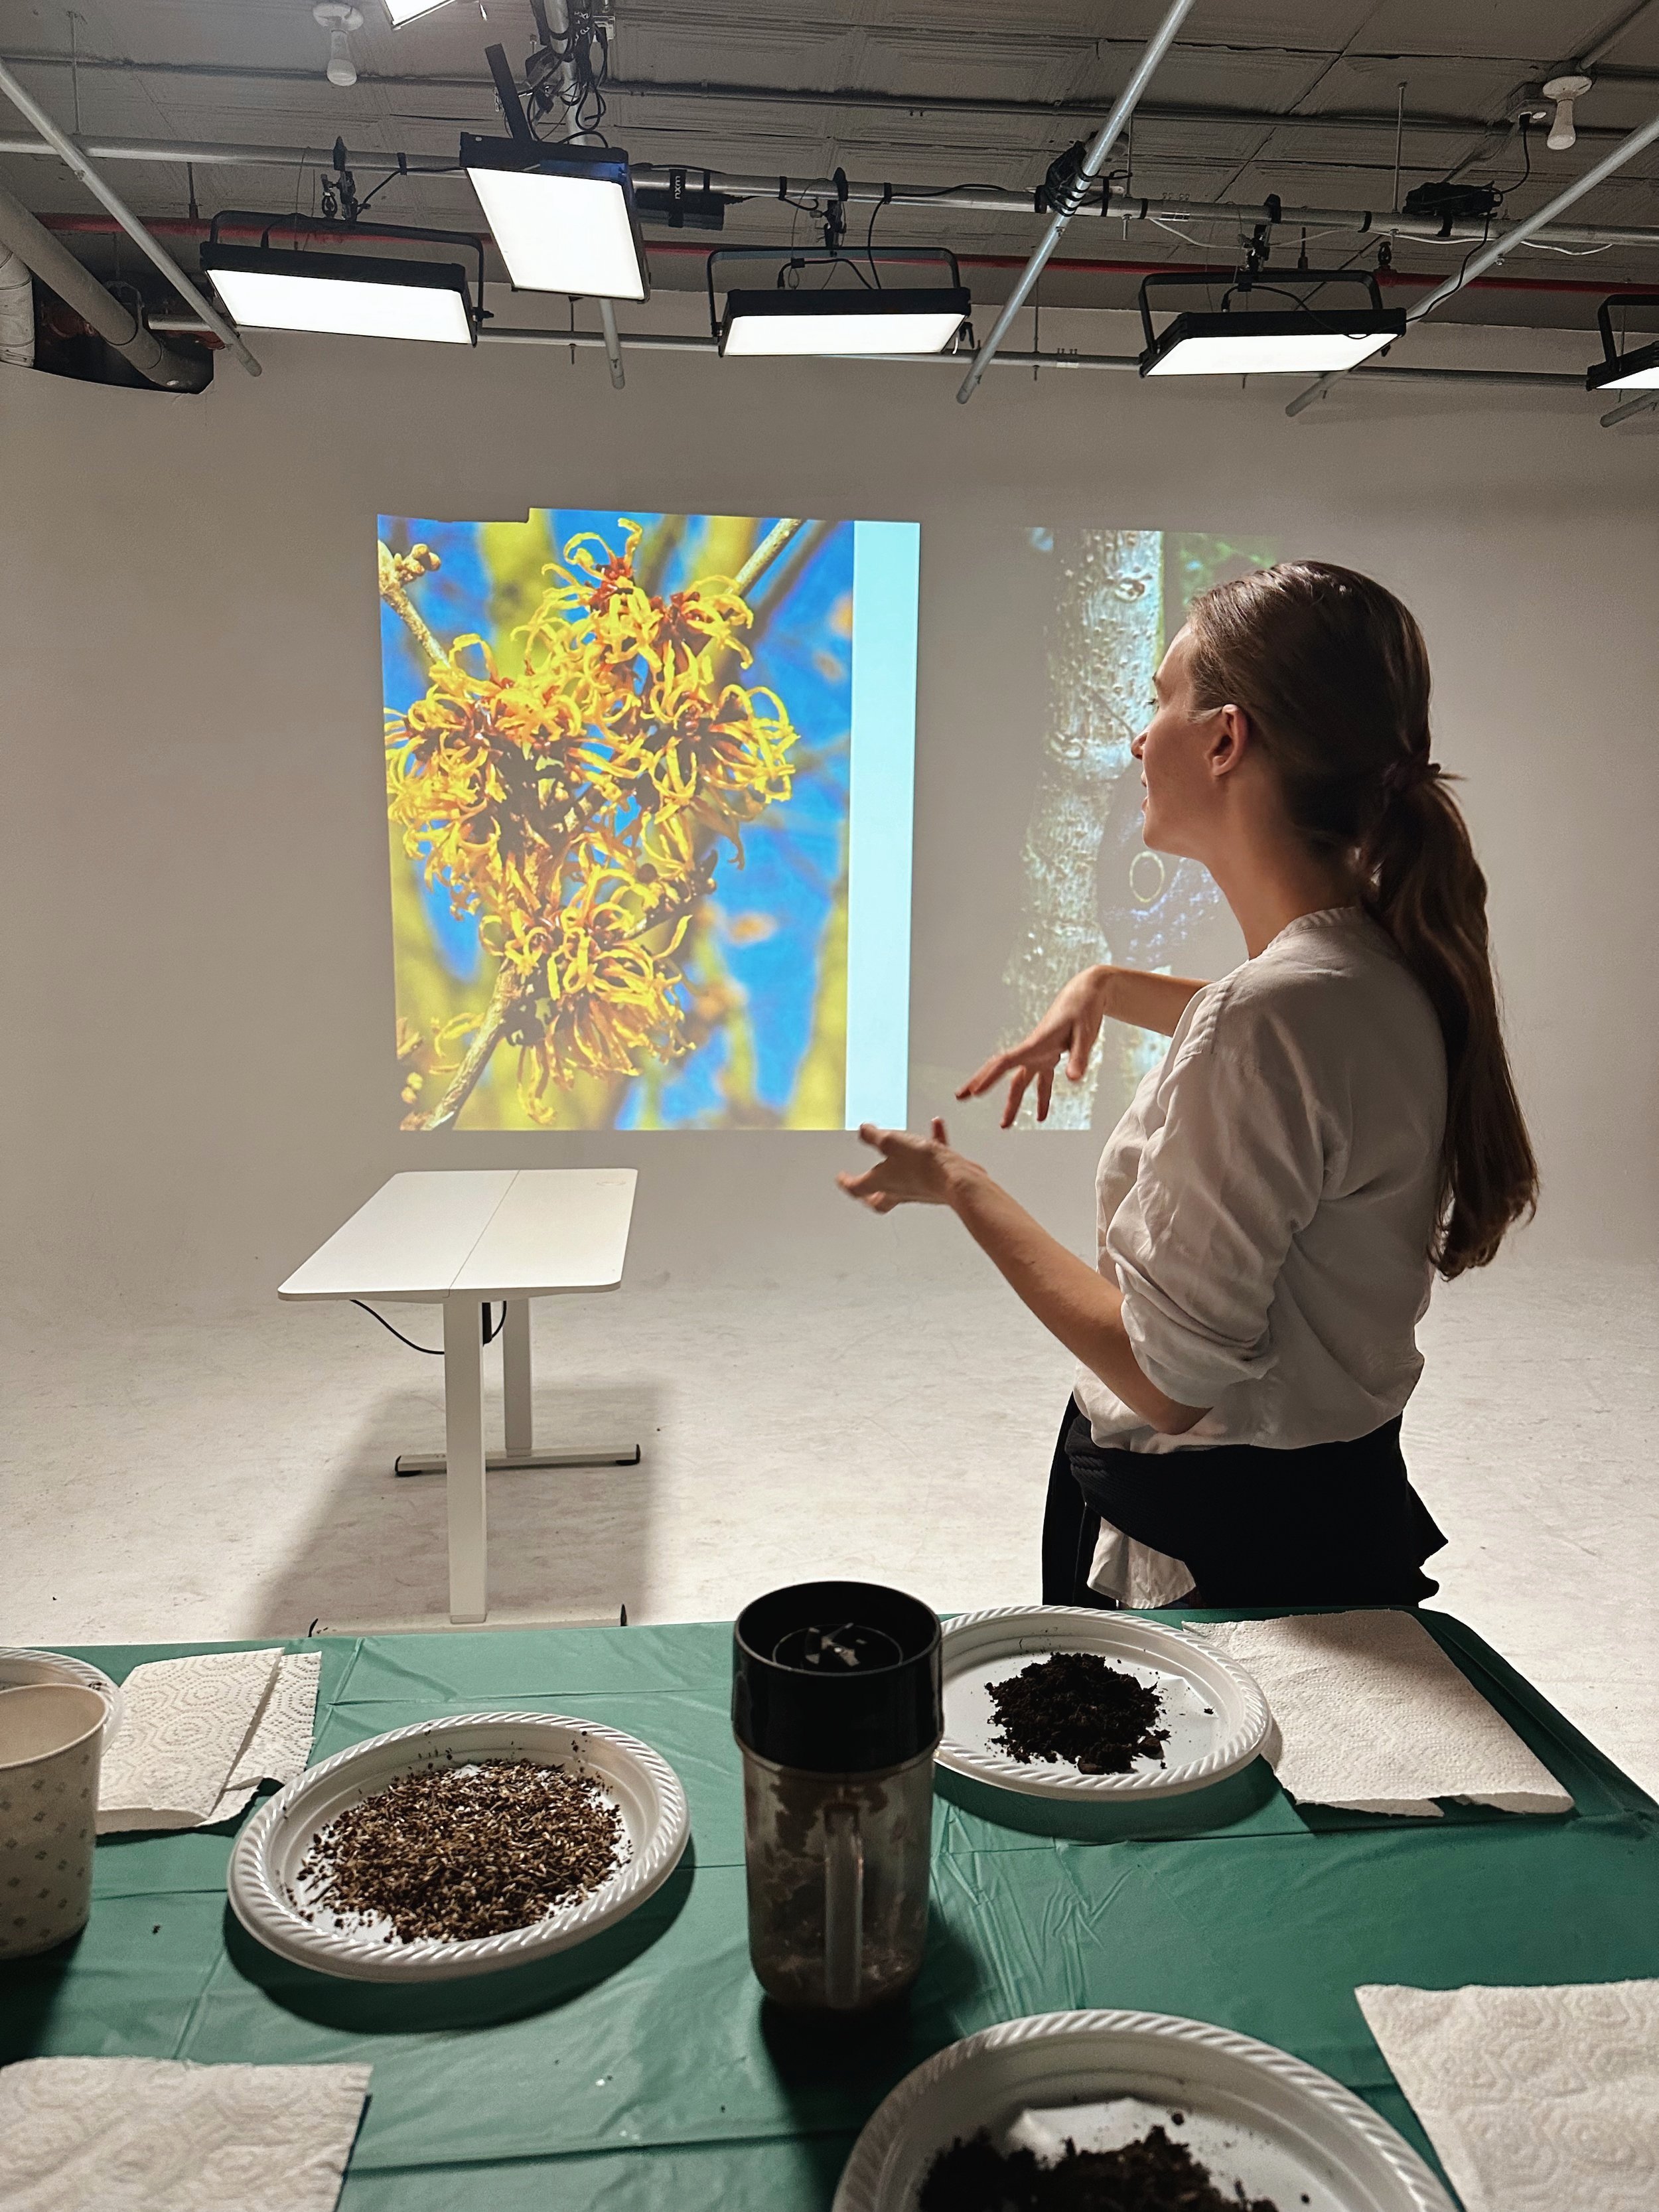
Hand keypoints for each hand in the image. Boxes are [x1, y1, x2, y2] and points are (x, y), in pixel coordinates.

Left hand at [836, 1118, 976, 1213]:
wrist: (957, 1180)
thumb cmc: (923, 1166)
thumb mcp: (891, 1142)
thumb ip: (874, 1136)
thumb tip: (862, 1130)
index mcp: (881, 1183)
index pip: (856, 1188)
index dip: (845, 1182)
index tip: (840, 1178)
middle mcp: (898, 1190)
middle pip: (879, 1199)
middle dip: (870, 1194)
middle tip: (865, 1187)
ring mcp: (918, 1189)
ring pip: (904, 1180)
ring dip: (902, 1163)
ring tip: (905, 1144)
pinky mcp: (937, 1183)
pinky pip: (931, 1162)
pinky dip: (932, 1146)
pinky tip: (936, 1128)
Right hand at [956, 967, 1110, 1127]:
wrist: (1086, 993)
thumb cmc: (1084, 1010)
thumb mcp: (1085, 1033)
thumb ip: (1079, 1057)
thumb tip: (1074, 1080)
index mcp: (1036, 1044)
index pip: (1005, 1062)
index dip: (988, 1078)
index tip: (974, 1093)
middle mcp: (1033, 1050)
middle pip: (1004, 1072)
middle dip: (982, 1085)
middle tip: (962, 1098)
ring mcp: (1040, 1054)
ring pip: (1021, 1082)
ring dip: (1013, 1102)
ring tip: (1004, 1125)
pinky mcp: (1051, 1056)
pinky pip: (1042, 1081)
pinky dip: (1041, 1098)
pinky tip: (1042, 1116)